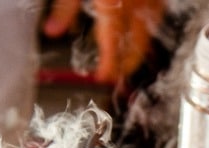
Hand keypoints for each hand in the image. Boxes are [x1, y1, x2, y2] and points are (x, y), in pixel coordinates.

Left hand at [43, 0, 163, 82]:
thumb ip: (65, 7)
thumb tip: (52, 31)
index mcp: (114, 5)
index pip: (112, 45)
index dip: (109, 66)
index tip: (103, 79)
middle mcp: (136, 3)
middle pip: (139, 43)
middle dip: (129, 63)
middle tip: (118, 74)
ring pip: (151, 27)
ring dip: (141, 44)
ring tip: (129, 53)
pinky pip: (156, 10)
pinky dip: (148, 22)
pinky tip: (139, 21)